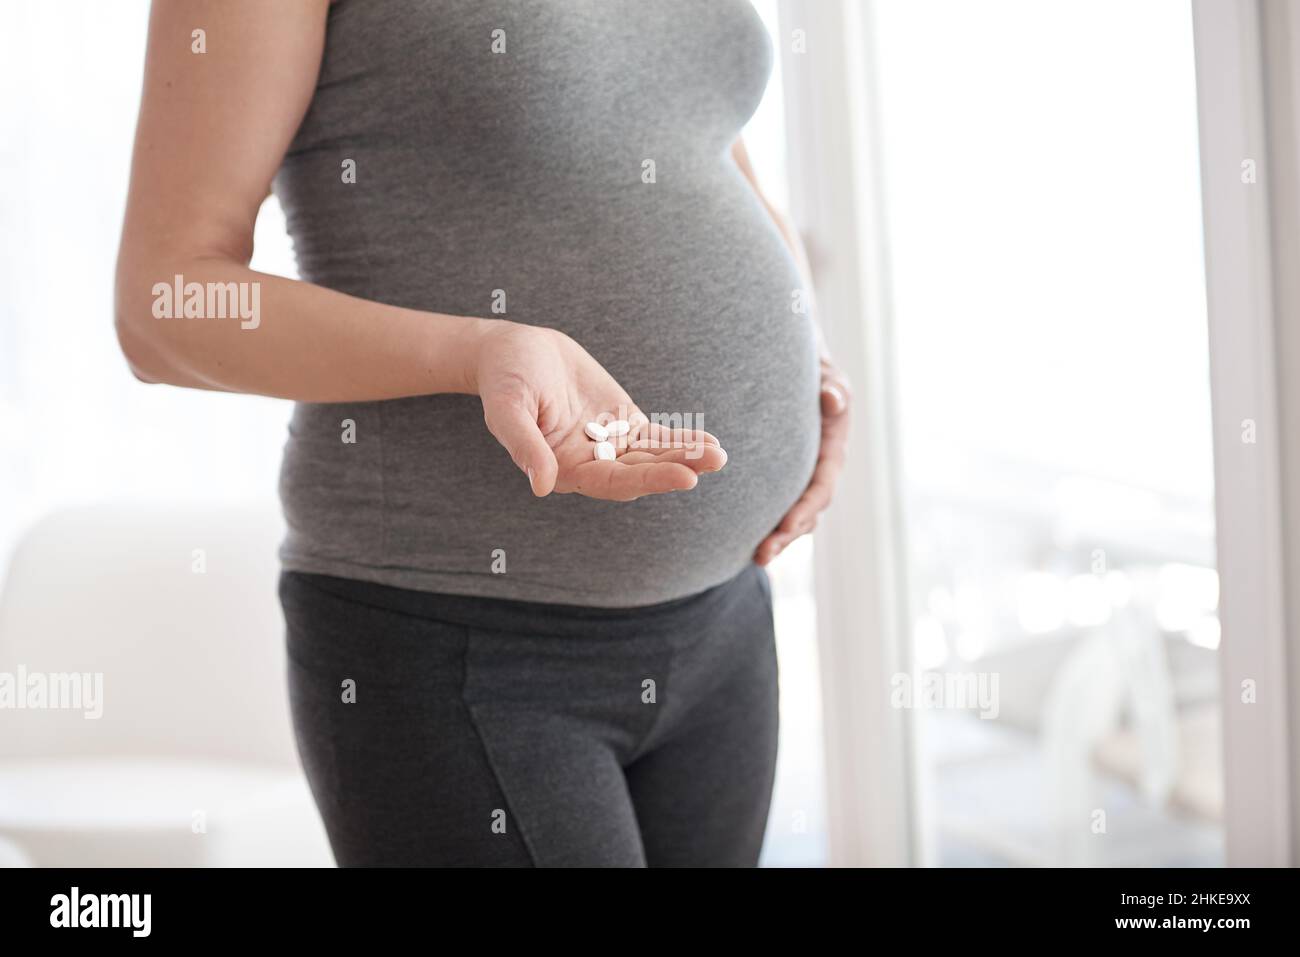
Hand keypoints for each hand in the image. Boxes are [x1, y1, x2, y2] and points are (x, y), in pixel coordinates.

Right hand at [473, 320, 726, 500]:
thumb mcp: (507, 409)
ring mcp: (609, 445)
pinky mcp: (623, 424)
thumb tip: (542, 486)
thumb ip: (525, 446)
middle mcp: (590, 464)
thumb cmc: (504, 380)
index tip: (685, 477)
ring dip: (686, 456)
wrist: (515, 350)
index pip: (612, 482)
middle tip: (713, 461)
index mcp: (563, 470)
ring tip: (719, 454)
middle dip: (677, 467)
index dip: (649, 480)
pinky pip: (657, 437)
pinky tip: (709, 443)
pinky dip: (681, 441)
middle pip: (640, 472)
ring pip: (653, 457)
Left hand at [754, 357, 849, 564]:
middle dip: (787, 537)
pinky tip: (743, 545)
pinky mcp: (784, 484)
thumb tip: (832, 400)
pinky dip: (765, 528)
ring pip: (794, 519)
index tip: (786, 526)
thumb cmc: (816, 375)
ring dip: (778, 540)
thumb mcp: (829, 375)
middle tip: (762, 555)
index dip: (805, 509)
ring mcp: (802, 481)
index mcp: (832, 454)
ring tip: (756, 558)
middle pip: (807, 514)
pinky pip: (777, 510)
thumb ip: (833, 387)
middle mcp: (819, 473)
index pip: (821, 488)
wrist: (802, 376)